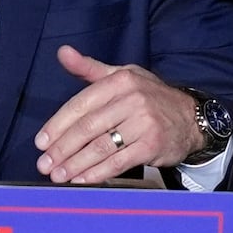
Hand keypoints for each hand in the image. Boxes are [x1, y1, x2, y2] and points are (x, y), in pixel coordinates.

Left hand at [34, 45, 202, 183]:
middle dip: (62, 149)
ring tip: (58, 175)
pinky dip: (97, 173)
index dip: (57, 125)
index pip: (80, 104)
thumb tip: (62, 52)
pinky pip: (119, 162)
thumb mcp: (122, 76)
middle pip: (87, 128)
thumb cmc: (150, 97)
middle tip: (44, 164)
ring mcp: (144, 123)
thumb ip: (89, 68)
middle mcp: (132, 100)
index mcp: (119, 81)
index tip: (41, 142)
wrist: (191, 117)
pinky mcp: (152, 145)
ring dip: (75, 164)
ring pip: (101, 147)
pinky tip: (82, 179)